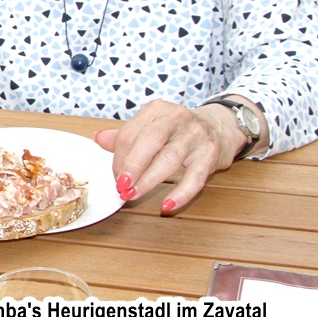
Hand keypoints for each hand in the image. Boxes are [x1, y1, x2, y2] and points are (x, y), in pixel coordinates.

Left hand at [93, 99, 248, 212]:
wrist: (220, 127)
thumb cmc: (178, 130)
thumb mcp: (151, 125)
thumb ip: (126, 135)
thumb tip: (97, 138)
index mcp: (156, 110)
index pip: (131, 133)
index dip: (119, 157)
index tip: (115, 176)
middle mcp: (176, 119)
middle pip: (150, 140)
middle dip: (132, 165)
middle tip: (121, 186)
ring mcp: (195, 136)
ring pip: (169, 158)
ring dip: (149, 180)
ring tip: (134, 195)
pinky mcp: (211, 155)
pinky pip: (195, 177)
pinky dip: (181, 193)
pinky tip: (167, 205)